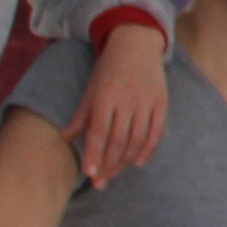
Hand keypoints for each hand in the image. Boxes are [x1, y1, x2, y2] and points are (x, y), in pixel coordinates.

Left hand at [72, 19, 170, 184]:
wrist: (136, 44)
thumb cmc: (108, 68)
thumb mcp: (91, 89)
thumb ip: (82, 115)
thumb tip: (65, 138)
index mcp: (105, 96)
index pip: (98, 132)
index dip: (94, 154)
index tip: (89, 174)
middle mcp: (126, 100)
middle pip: (118, 140)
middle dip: (108, 164)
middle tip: (100, 182)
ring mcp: (146, 102)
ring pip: (136, 139)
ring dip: (125, 160)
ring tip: (114, 174)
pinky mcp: (161, 102)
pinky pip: (156, 132)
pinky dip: (148, 149)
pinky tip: (138, 162)